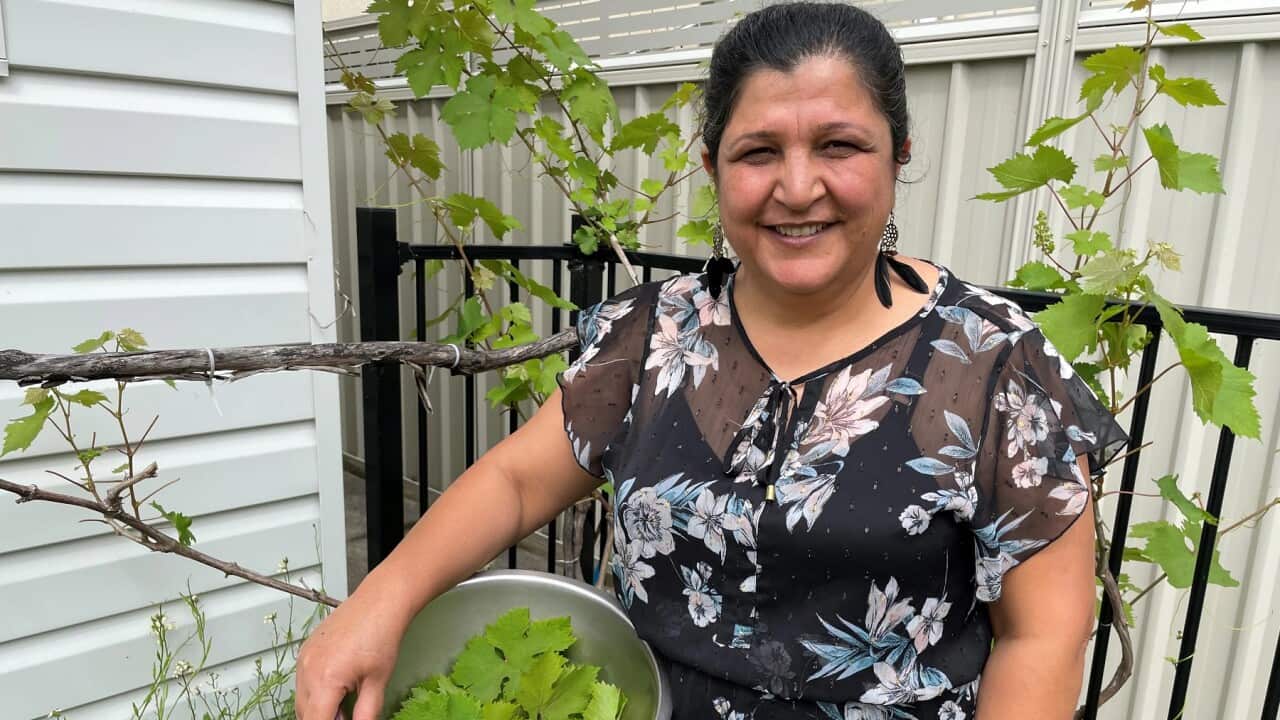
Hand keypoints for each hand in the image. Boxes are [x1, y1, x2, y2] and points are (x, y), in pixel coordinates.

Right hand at [295, 592, 407, 719]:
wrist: (379, 602)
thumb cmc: (382, 636)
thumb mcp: (377, 683)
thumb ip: (365, 714)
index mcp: (324, 680)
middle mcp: (307, 670)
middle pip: (304, 714)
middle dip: (325, 719)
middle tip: (347, 715)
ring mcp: (303, 659)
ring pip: (301, 700)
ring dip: (318, 709)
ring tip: (344, 705)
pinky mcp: (305, 651)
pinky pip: (302, 682)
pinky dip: (315, 693)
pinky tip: (336, 690)